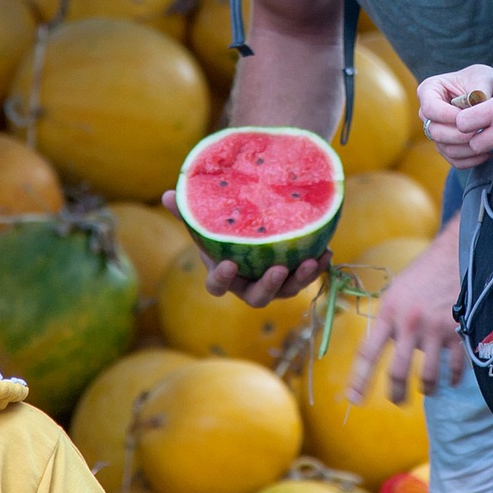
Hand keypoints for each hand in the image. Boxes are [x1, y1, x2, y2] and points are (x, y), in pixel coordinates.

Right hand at [160, 189, 326, 305]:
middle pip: (257, 297)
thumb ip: (188, 209)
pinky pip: (308, 277)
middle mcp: (249, 285)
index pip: (217, 287)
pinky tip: (327, 252)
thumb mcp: (207, 217)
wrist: (254, 226)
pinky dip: (318, 267)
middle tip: (279, 269)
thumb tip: (166, 194)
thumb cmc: (226, 226)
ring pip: (288, 291)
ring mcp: (275, 284)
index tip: (228, 264)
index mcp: (224, 275)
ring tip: (312, 261)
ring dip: (301, 279)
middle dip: (269, 286)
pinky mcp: (295, 276)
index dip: (222, 279)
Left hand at [347, 231, 465, 402]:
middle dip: (396, 394)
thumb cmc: (422, 274)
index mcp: (389, 313)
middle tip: (397, 402)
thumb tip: (382, 348)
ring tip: (426, 391)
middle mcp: (409, 324)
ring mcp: (434, 329)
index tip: (354, 399)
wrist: (454, 255)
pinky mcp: (458, 331)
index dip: (359, 379)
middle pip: (398, 372)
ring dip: (427, 389)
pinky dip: (453, 378)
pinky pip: (454, 367)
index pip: (368, 353)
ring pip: (428, 376)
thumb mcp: (395, 292)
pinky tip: (451, 380)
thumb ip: (388, 320)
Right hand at [419, 66, 492, 168]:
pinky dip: (470, 159)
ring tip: (488, 143)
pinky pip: (453, 159)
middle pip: (434, 131)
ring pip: (444, 147)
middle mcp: (427, 112)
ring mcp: (436, 130)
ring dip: (467, 149)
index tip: (472, 118)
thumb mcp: (483, 78)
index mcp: (429, 90)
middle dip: (459, 134)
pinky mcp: (446, 145)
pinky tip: (488, 152)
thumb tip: (475, 104)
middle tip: (482, 132)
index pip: (430, 109)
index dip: (449, 117)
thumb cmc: (485, 81)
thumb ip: (478, 91)